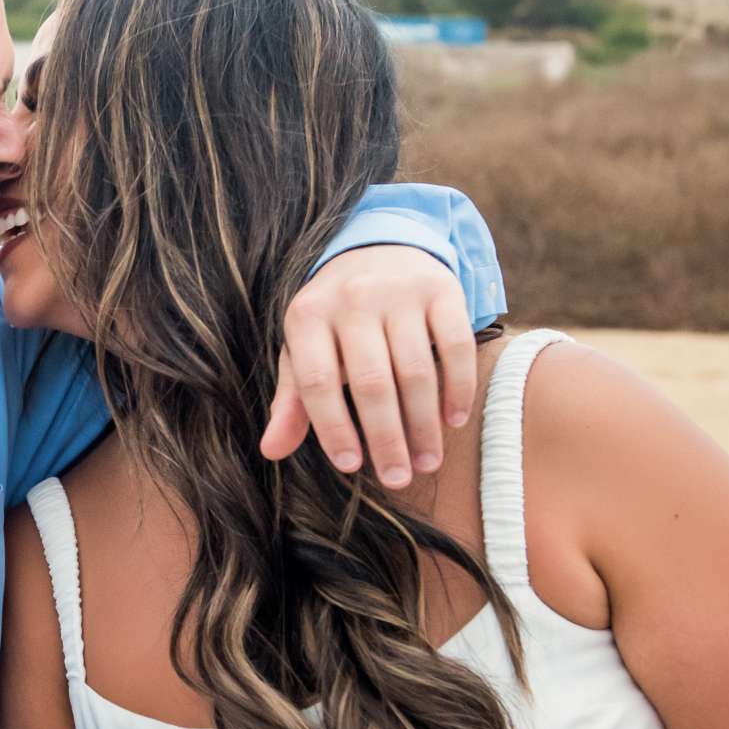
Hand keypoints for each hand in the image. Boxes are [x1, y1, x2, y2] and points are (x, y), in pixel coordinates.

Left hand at [261, 247, 476, 487]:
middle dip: (386, 439)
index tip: (350, 466)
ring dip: (424, 425)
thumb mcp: (304, 349)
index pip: (317, 383)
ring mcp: (399, 290)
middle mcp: (351, 298)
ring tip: (426, 462)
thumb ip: (291, 400)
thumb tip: (270, 451)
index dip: (333, 429)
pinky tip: (454, 420)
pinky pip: (456, 346)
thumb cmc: (336, 319)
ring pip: (416, 370)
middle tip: (398, 479)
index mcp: (308, 316)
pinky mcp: (441, 288)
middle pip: (371, 383)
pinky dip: (458, 388)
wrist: (379, 249)